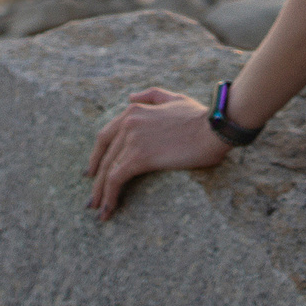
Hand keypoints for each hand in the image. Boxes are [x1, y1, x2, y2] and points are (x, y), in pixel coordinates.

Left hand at [84, 87, 231, 218]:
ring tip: (98, 210)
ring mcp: (132, 139)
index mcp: (134, 110)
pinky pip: (116, 179)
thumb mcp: (174, 98)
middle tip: (92, 197)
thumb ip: (151, 96)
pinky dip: (109, 196)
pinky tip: (109, 210)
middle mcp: (129, 122)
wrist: (214, 129)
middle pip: (103, 155)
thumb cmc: (200, 116)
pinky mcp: (139, 157)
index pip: (106, 136)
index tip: (92, 171)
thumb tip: (129, 97)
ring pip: (107, 169)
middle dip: (95, 177)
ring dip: (100, 192)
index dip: (97, 156)